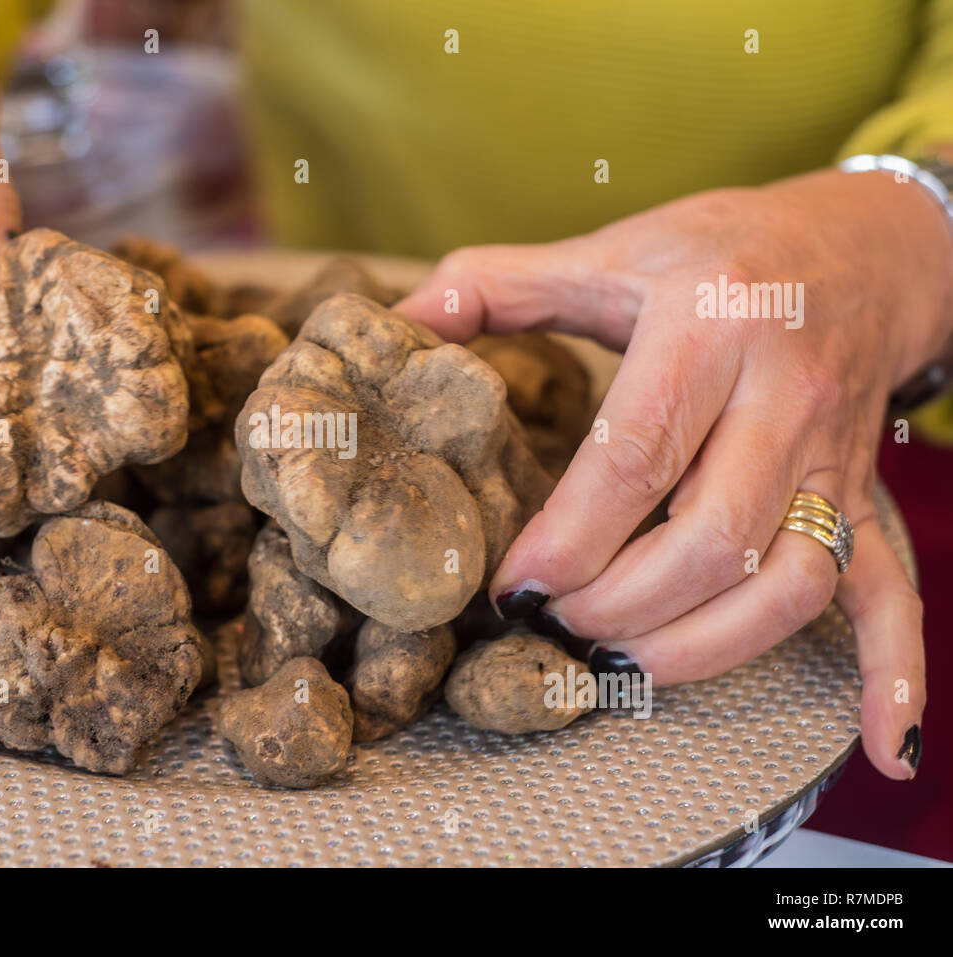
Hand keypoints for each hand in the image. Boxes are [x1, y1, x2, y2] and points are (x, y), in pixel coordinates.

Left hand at [399, 168, 952, 779]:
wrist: (862, 245)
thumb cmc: (721, 251)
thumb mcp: (611, 249)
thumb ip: (498, 284)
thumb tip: (396, 318)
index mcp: (708, 327)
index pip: (636, 456)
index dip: (568, 538)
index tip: (512, 588)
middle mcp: (784, 397)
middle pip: (710, 538)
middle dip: (617, 605)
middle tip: (553, 623)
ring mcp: (833, 458)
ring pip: (790, 581)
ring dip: (703, 647)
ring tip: (621, 664)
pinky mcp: (866, 498)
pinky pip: (893, 591)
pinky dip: (891, 672)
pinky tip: (877, 743)